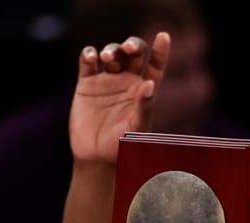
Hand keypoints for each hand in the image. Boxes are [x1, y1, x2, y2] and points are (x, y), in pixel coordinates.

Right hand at [69, 33, 171, 164]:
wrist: (97, 158)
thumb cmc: (122, 148)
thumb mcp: (137, 129)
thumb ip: (145, 107)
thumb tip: (149, 84)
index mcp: (144, 90)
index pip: (155, 65)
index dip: (161, 50)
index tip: (163, 37)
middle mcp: (126, 81)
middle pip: (132, 53)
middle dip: (133, 45)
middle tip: (129, 48)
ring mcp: (106, 80)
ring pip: (111, 53)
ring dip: (111, 50)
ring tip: (108, 58)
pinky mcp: (86, 83)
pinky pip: (87, 61)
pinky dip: (88, 54)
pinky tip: (92, 57)